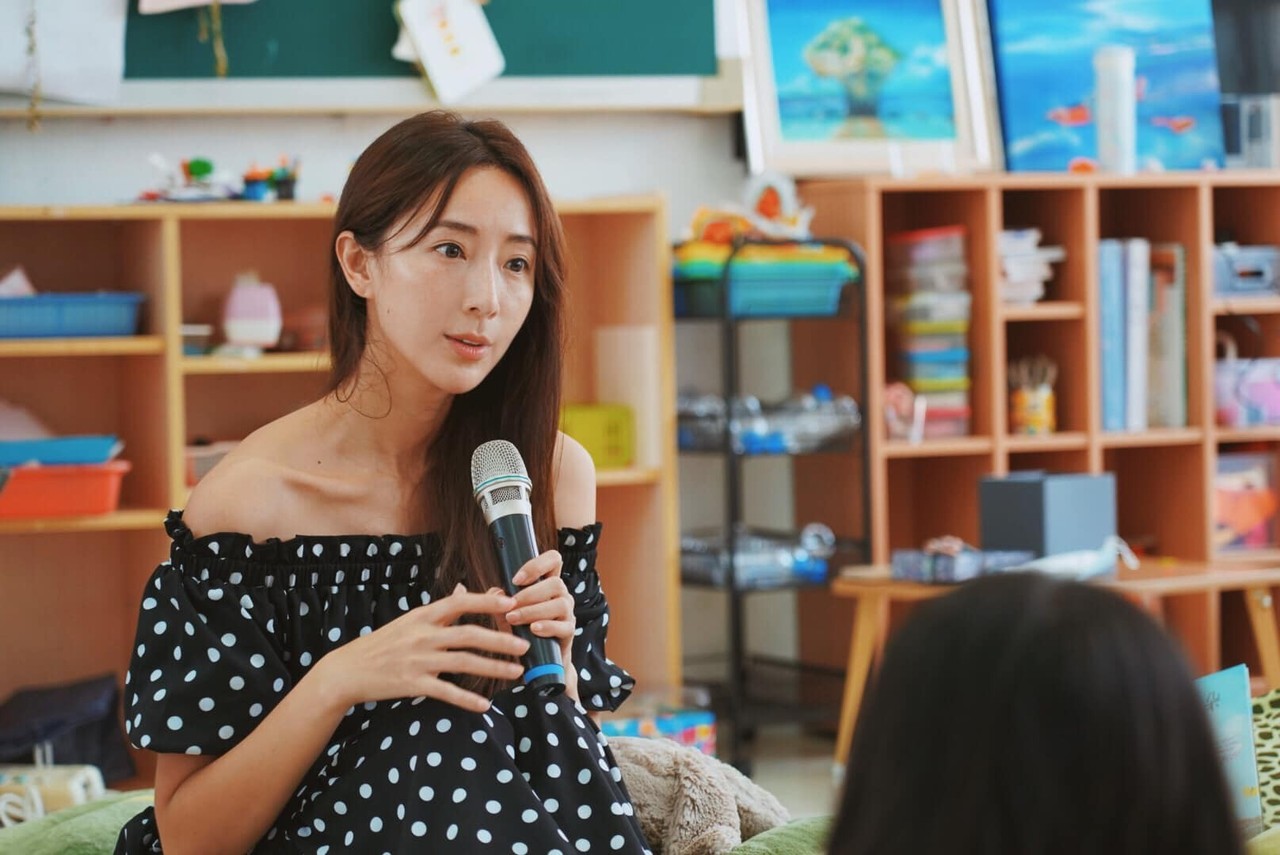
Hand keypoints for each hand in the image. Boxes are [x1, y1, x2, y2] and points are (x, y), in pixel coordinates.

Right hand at [311, 584, 529, 713]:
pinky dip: (466, 699)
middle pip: (468, 634)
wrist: (348, 670)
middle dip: (500, 640)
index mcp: (423, 616)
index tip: (511, 603)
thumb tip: (464, 589)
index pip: (460, 603)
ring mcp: (418, 660)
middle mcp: (422, 635)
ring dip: (493, 668)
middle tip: (524, 645)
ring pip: (463, 663)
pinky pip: (445, 692)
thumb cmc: (383, 643)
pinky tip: (485, 706)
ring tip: (516, 672)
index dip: (486, 602)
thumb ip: (440, 609)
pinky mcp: (412, 684)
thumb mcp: (410, 620)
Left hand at [501, 549, 578, 699]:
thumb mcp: (503, 613)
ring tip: (514, 619)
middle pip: (556, 582)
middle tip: (510, 605)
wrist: (536, 663)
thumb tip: (482, 590)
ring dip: (534, 610)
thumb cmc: (519, 632)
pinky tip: (533, 630)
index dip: (537, 564)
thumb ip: (494, 601)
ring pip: (560, 603)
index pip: (553, 560)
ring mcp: (567, 613)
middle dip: (530, 594)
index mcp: (546, 583)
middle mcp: (560, 594)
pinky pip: (564, 626)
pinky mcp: (569, 632)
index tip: (516, 579)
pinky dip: (547, 626)